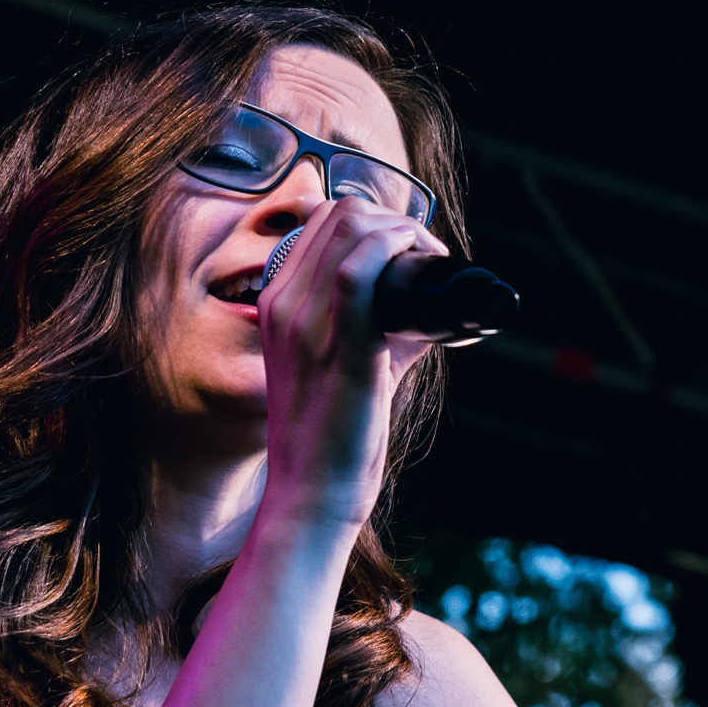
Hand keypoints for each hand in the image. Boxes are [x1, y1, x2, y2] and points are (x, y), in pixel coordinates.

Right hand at [252, 198, 449, 529]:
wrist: (311, 492)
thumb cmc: (332, 437)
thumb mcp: (340, 367)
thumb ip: (379, 330)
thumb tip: (430, 311)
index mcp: (276, 304)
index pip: (320, 223)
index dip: (373, 221)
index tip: (408, 249)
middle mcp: (283, 304)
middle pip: (338, 214)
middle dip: (394, 219)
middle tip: (426, 254)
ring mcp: (306, 322)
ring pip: (351, 228)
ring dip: (404, 230)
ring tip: (430, 259)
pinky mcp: (339, 346)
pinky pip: (359, 270)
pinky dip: (395, 249)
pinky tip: (421, 260)